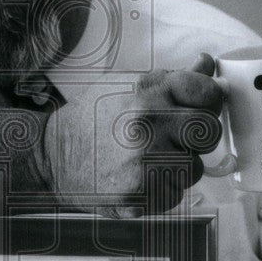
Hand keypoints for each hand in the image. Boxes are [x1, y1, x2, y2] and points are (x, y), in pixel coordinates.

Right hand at [42, 54, 223, 215]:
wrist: (51, 157)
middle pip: (210, 132)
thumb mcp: (126, 87)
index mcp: (148, 93)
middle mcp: (148, 126)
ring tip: (148, 159)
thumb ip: (171, 79)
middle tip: (172, 137)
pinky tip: (140, 178)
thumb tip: (207, 64)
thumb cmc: (92, 120)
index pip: (208, 92)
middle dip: (197, 136)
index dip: (209, 100)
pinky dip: (163, 189)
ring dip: (179, 166)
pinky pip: (175, 195)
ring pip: (195, 168)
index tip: (200, 106)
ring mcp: (145, 164)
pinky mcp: (140, 197)